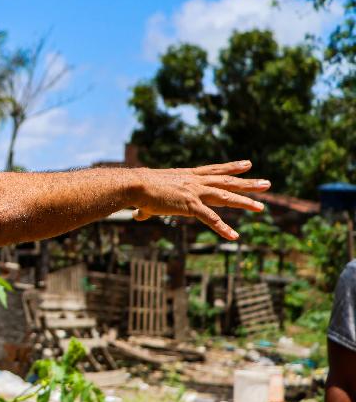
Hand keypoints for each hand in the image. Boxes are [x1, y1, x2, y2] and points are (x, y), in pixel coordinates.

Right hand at [128, 160, 269, 239]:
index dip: (232, 168)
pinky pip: (211, 218)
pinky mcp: (190, 205)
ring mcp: (194, 192)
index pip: (215, 170)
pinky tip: (234, 236)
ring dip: (245, 202)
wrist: (135, 185)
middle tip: (267, 183)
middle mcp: (194, 181)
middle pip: (226, 181)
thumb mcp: (147, 197)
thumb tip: (138, 215)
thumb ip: (147, 208)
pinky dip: (223, 228)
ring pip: (226, 196)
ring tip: (262, 207)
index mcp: (187, 176)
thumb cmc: (137, 190)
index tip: (247, 164)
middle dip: (248, 183)